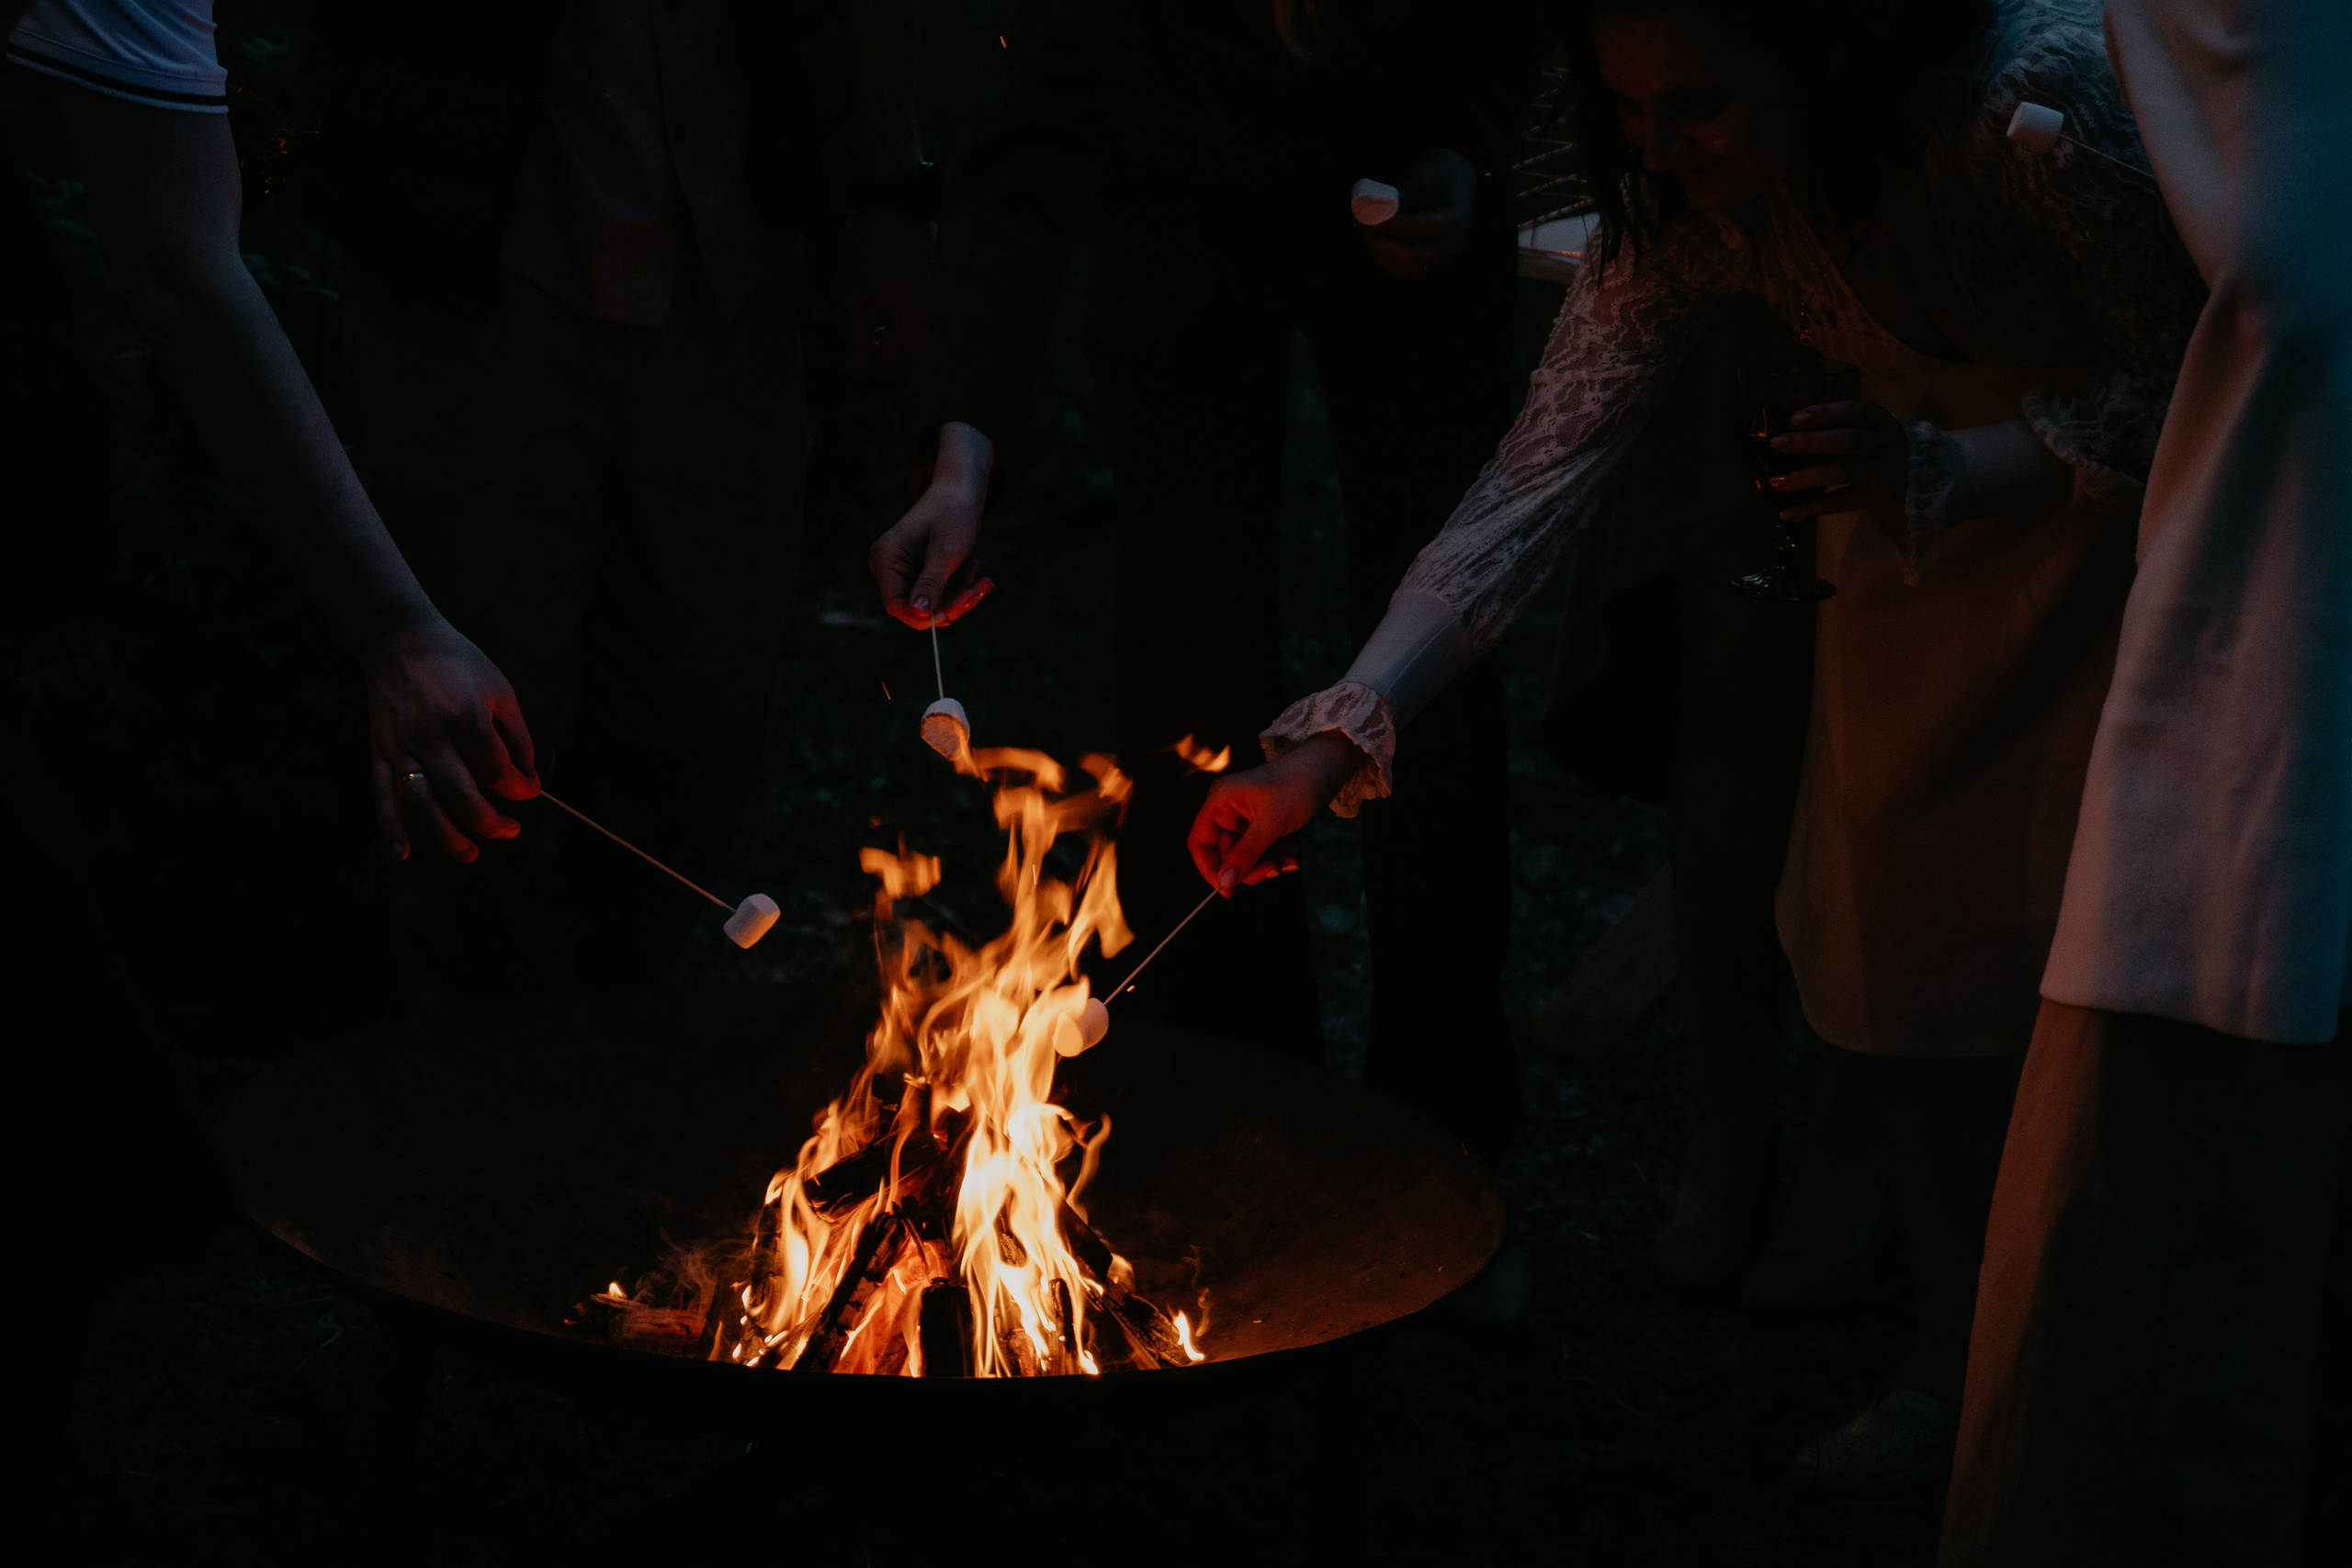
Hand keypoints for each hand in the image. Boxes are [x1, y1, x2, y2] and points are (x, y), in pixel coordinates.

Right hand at [364, 618, 538, 862]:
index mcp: (467, 719)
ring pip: (424, 806)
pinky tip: (403, 854)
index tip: (529, 791)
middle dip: (490, 823)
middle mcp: (432, 738)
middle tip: (510, 830)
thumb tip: (529, 779)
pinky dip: (391, 829)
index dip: (520, 789)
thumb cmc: (458, 663)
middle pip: (462, 797)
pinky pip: (382, 798)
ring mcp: (402, 749)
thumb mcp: (500, 690)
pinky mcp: (379, 753)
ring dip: (447, 838)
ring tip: (470, 854)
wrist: (401, 641)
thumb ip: (518, 737)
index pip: (498, 771)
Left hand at [838, 207, 932, 370]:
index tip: (855, 347)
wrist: (893, 210)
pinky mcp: (933, 287)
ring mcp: (933, 299)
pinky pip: (924, 320)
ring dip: (900, 340)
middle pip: (910, 352)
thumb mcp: (852, 294)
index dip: (871, 359)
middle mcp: (926, 312)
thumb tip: (856, 369)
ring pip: (920, 337)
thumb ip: (855, 334)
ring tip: (877, 324)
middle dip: (888, 353)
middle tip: (866, 337)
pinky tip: (889, 307)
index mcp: (906, 317)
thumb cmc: (866, 250)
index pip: (893, 357)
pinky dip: (908, 325)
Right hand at [870, 420, 996, 627]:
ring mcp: (905, 570)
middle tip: (978, 591)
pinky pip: (940, 593)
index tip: (952, 615)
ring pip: (933, 603)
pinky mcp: (921, 572)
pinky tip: (976, 570)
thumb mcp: (945, 551)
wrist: (962, 491)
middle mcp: (890, 567)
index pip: (896, 604)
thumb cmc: (953, 513)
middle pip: (917, 607)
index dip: (923, 616)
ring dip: (961, 595)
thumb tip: (919, 613)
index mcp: (886, 558)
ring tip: (982, 578)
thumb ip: (931, 583)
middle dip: (950, 604)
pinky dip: (961, 588)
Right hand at [1186, 733, 1367, 892]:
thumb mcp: (1272, 823)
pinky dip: (1276, 855)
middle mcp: (1228, 808)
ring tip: (1291, 858)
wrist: (1327, 767)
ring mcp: (1245, 816)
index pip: (1200, 841)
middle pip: (1224, 852)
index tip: (1227, 889)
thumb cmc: (1298, 785)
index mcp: (1221, 800)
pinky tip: (1294, 852)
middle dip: (1249, 866)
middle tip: (1274, 870)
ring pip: (1245, 855)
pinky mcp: (1261, 822)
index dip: (1209, 868)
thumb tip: (1224, 883)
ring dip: (1267, 863)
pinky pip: (1260, 849)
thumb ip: (1246, 855)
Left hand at [1358, 148, 1478, 279]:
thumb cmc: (1441, 171)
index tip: (1362, 219)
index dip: (1384, 226)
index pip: (1414, 230)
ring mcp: (1442, 257)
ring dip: (1380, 253)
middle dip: (1380, 245)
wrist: (1458, 177)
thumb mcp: (1421, 176)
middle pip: (1410, 258)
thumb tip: (1371, 219)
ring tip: (1366, 231)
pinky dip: (1385, 256)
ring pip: (1404, 268)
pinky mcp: (1430, 261)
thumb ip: (1399, 199)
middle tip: (1361, 226)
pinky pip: (1404, 268)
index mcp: (1456, 222)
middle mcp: (1453, 246)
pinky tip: (1375, 239)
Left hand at [1768, 400, 1910, 529]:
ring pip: (1844, 472)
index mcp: (1882, 422)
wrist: (1923, 485)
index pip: (1855, 411)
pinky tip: (1787, 513)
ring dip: (1807, 477)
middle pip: (1848, 440)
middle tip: (1777, 443)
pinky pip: (1841, 502)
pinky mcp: (1879, 498)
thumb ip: (1842, 429)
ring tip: (1776, 482)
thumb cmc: (1881, 453)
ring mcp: (1885, 471)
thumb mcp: (1871, 433)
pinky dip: (1812, 508)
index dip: (1826, 413)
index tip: (1795, 418)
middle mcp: (1887, 443)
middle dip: (1810, 442)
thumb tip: (1792, 432)